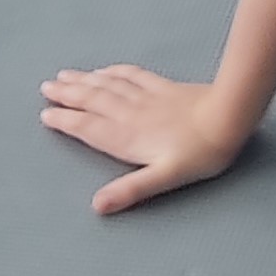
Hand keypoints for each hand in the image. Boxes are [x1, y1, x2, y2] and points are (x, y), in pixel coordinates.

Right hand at [39, 63, 251, 215]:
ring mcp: (147, 97)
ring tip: (65, 76)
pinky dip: (113, 72)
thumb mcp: (164, 178)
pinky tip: (105, 70)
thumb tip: (97, 205)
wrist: (229, 116)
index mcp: (127, 137)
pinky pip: (131, 76)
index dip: (66, 121)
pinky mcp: (163, 87)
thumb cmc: (199, 153)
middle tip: (46, 87)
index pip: (88, 127)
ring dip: (84, 81)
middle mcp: (131, 113)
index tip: (46, 114)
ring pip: (107, 86)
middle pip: (93, 100)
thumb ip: (130, 190)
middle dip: (68, 95)